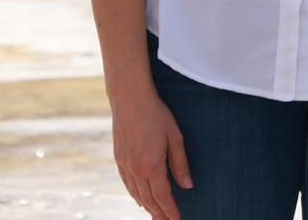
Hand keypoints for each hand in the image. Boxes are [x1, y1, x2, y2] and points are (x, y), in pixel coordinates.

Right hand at [111, 88, 192, 219]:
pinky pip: (127, 184)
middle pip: (149, 199)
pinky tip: (140, 199)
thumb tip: (188, 186)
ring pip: (136, 194)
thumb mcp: (175, 137)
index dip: (170, 210)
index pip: (162, 196)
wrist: (130, 100)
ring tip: (157, 215)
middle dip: (159, 213)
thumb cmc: (157, 115)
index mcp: (151, 165)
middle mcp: (136, 169)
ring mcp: (125, 165)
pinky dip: (135, 195)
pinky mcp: (119, 159)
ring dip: (147, 207)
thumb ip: (180, 163)